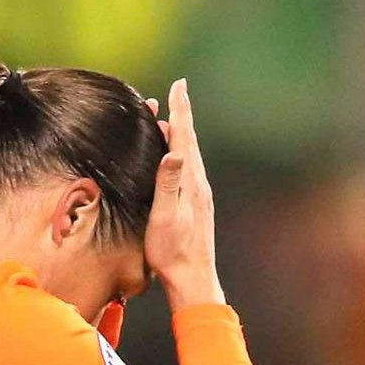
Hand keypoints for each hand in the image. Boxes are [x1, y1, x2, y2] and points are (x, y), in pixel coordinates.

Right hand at [143, 79, 223, 307]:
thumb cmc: (172, 252)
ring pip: (189, 153)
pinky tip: (177, 154)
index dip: (180, 110)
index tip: (180, 85)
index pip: (183, 137)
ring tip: (173, 114)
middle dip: (182, 113)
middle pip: (188, 140)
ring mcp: (199, 194)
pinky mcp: (196, 203)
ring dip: (181, 131)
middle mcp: (198, 183)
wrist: (193, 279)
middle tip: (178, 89)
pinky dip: (181, 151)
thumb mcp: (165, 217)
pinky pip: (188, 167)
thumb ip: (168, 184)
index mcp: (190, 182)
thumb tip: (173, 152)